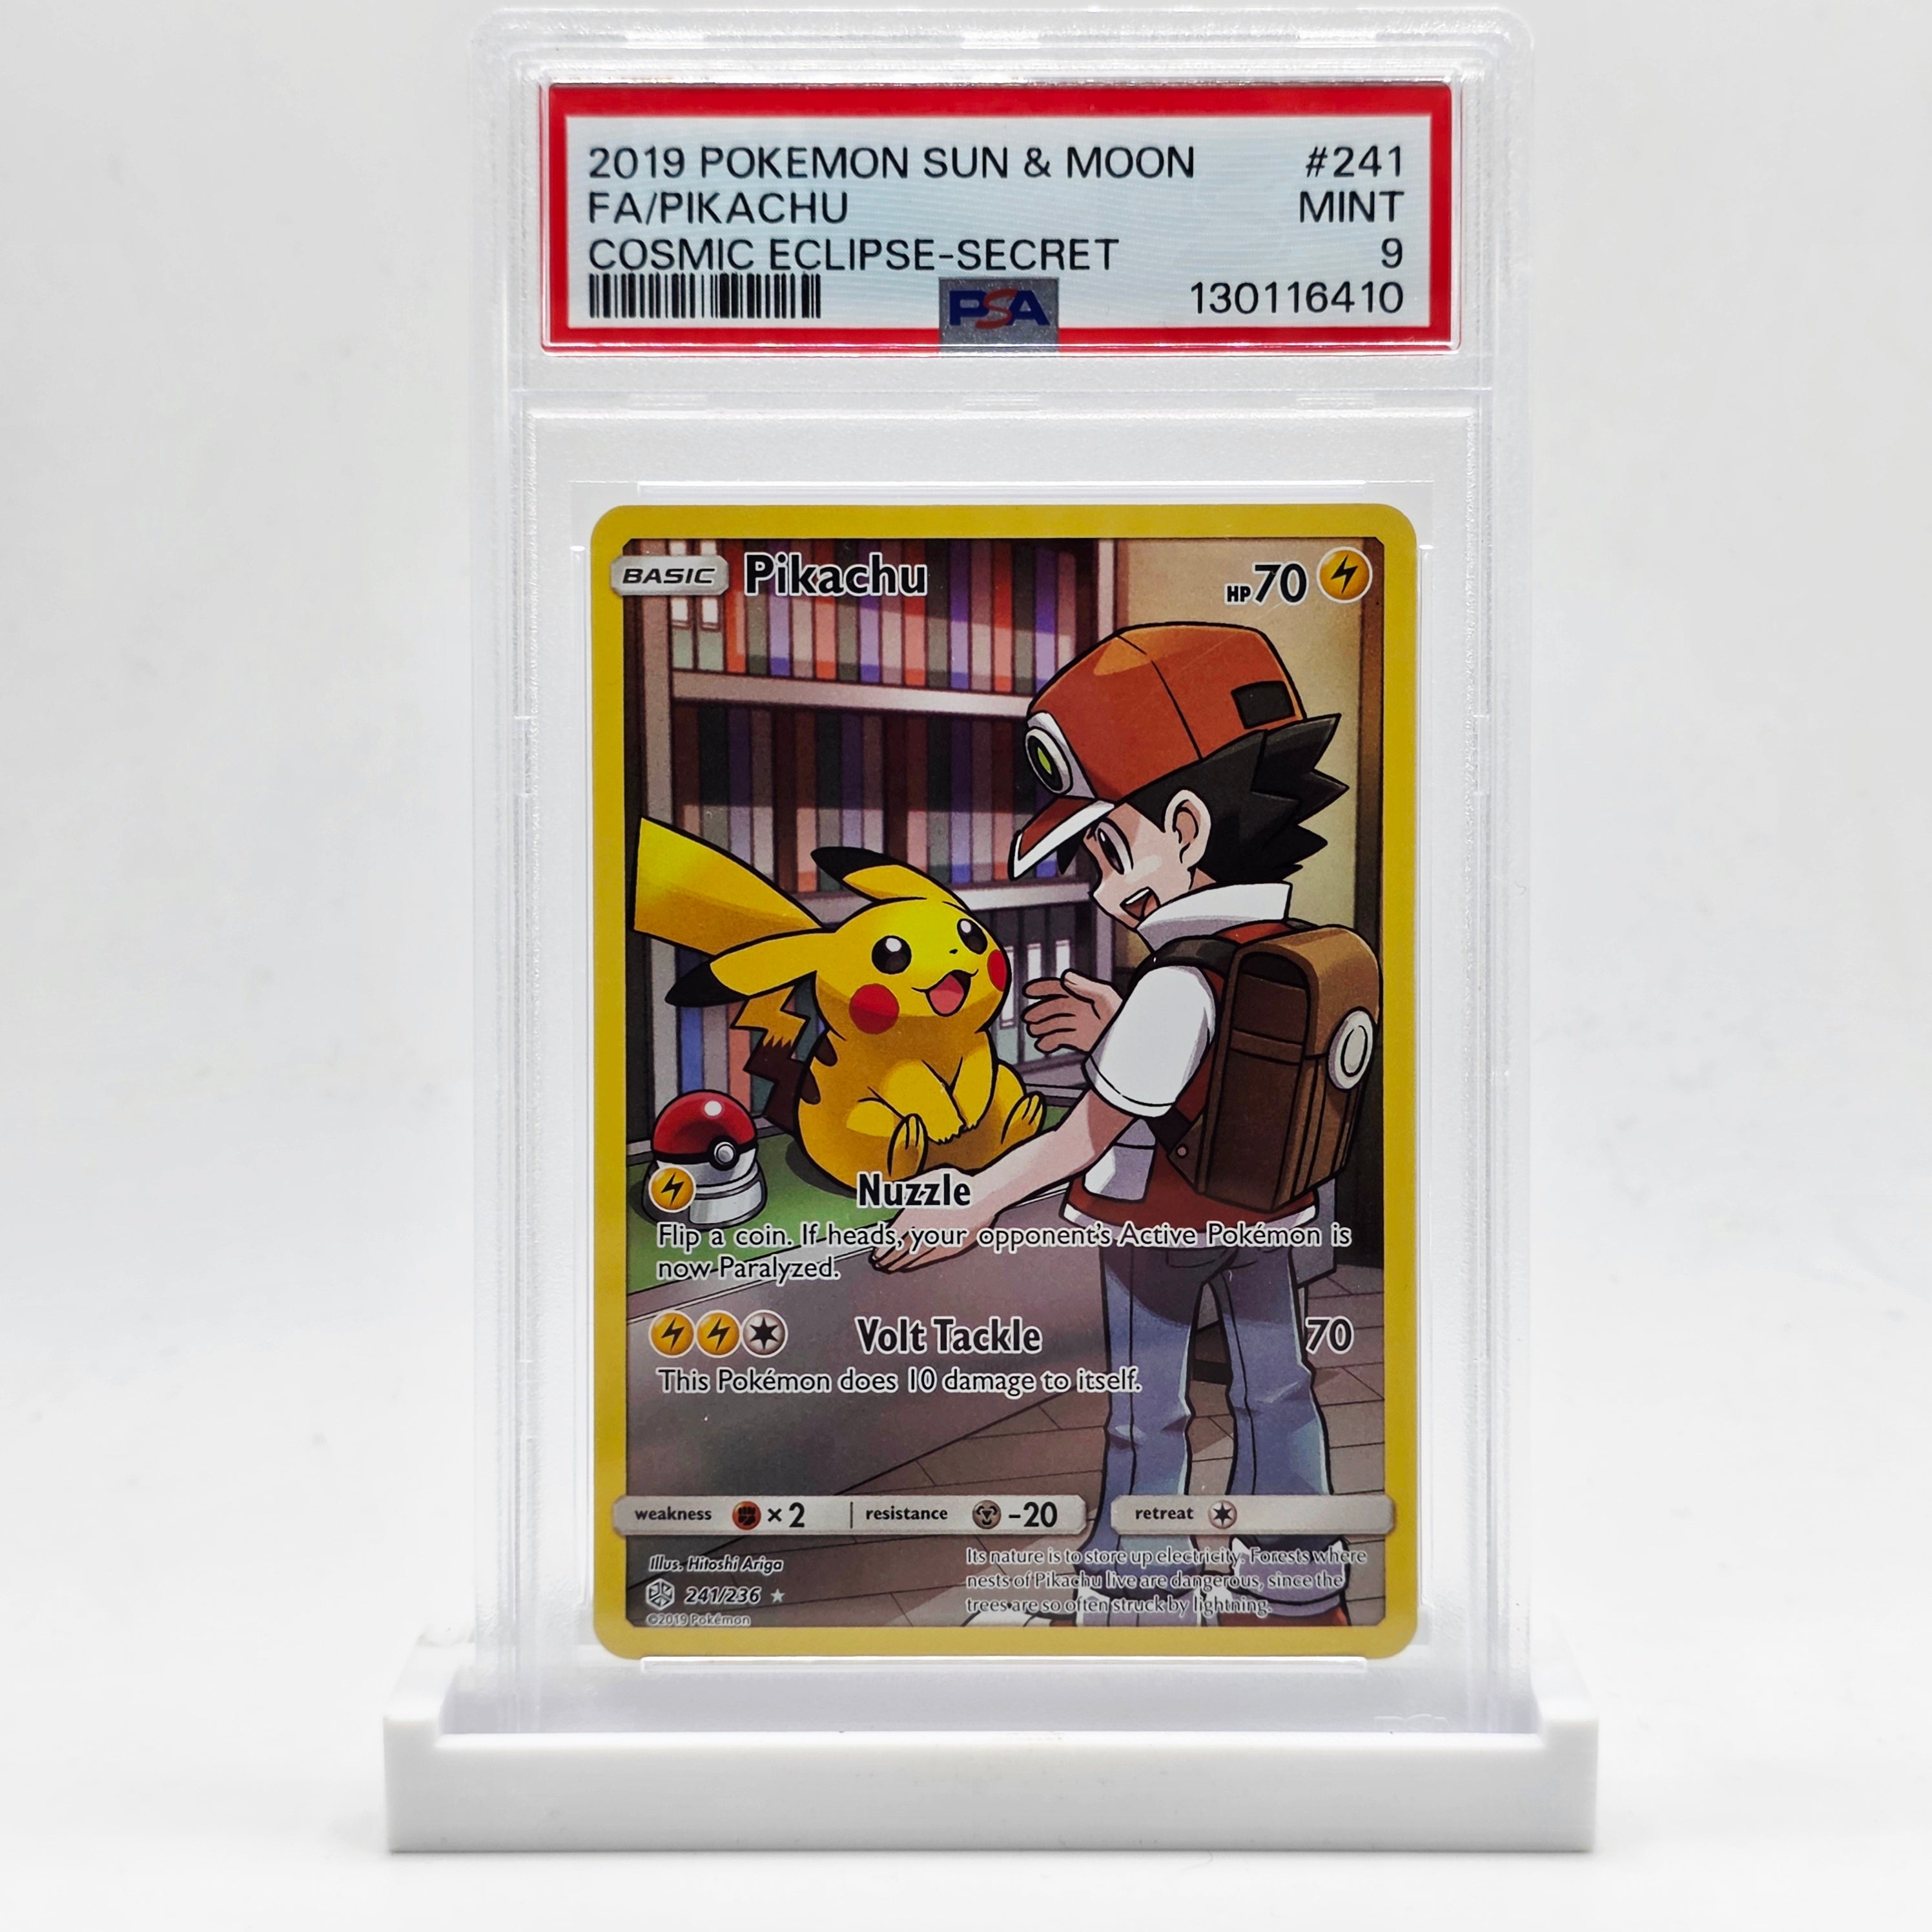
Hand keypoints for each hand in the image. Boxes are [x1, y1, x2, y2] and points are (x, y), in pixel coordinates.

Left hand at [871, 1179, 992, 1272]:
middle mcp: (923, 1230)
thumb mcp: (926, 1181)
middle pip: (901, 1249)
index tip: (875, 1254)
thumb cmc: (957, 1186)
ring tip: (891, 1268)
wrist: (982, 1199)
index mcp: (914, 1214)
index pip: (893, 1235)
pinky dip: (917, 1263)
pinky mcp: (951, 1247)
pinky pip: (929, 1258)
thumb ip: (905, 1190)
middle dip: (888, 1258)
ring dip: (900, 1263)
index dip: (882, 1247)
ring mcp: (937, 1241)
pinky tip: (912, 1265)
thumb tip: (887, 1192)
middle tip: (879, 1265)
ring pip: (913, 1256)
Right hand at [1021, 970, 1121, 1056]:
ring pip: (1055, 1023)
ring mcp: (1080, 1024)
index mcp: (1085, 995)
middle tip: (1028, 1018)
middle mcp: (1080, 1008)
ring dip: (1042, 1026)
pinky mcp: (1081, 1039)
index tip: (1027, 991)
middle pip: (1054, 1007)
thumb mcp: (1104, 997)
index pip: (1059, 988)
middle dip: (1039, 1011)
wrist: (1129, 1042)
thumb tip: (1065, 976)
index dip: (1042, 988)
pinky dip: (1049, 1041)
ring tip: (1033, 1031)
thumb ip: (1084, 986)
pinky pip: (1060, 1039)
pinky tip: (1042, 1044)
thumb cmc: (1122, 1017)